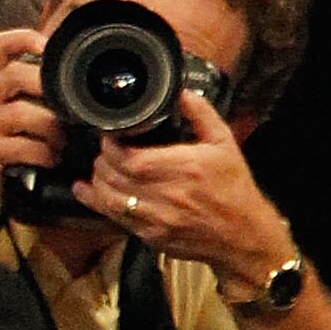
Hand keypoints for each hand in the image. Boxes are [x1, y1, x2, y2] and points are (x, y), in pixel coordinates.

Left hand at [76, 89, 292, 302]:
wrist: (243, 236)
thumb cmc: (234, 189)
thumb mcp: (225, 144)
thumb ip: (202, 115)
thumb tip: (181, 92)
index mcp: (184, 168)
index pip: (131, 158)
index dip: (111, 145)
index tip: (109, 134)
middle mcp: (168, 195)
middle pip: (115, 177)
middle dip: (101, 161)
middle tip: (103, 150)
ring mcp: (158, 220)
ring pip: (110, 200)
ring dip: (96, 182)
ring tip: (97, 168)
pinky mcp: (152, 237)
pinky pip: (117, 220)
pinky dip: (98, 204)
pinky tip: (87, 192)